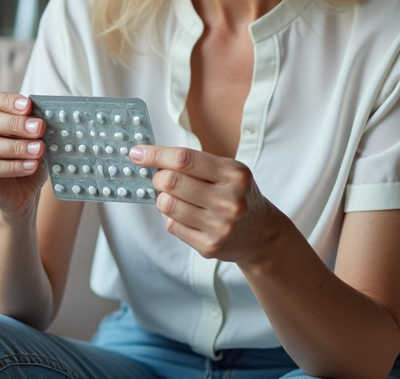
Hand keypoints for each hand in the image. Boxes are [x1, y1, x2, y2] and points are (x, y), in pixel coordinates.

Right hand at [0, 91, 48, 218]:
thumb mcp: (27, 134)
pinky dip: (14, 166)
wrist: (20, 189)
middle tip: (39, 128)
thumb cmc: (20, 155)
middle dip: (16, 124)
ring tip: (38, 150)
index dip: (8, 101)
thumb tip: (37, 116)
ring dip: (18, 147)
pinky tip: (31, 166)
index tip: (28, 106)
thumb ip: (28, 122)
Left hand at [129, 144, 276, 267]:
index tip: (137, 153)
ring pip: (167, 205)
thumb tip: (149, 158)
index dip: (156, 155)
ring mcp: (219, 226)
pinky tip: (185, 214)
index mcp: (234, 175)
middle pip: (171, 182)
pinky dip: (171, 217)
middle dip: (158, 178)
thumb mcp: (228, 171)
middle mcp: (229, 200)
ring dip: (163, 198)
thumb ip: (195, 163)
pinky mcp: (209, 246)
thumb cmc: (239, 195)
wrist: (261, 234)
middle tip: (160, 178)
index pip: (185, 160)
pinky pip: (172, 225)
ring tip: (174, 197)